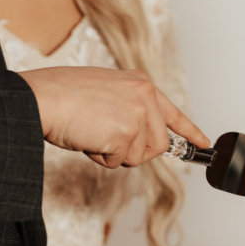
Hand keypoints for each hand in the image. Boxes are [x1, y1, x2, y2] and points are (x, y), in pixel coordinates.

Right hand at [19, 66, 209, 168]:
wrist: (40, 98)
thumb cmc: (61, 95)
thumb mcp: (104, 92)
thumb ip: (128, 108)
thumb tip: (139, 135)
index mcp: (139, 83)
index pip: (172, 112)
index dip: (189, 131)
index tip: (204, 143)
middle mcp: (144, 96)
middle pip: (158, 145)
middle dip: (134, 150)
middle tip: (106, 138)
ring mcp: (137, 114)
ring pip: (139, 156)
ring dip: (114, 153)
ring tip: (92, 131)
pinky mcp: (127, 134)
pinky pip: (119, 162)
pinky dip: (101, 157)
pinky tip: (87, 137)